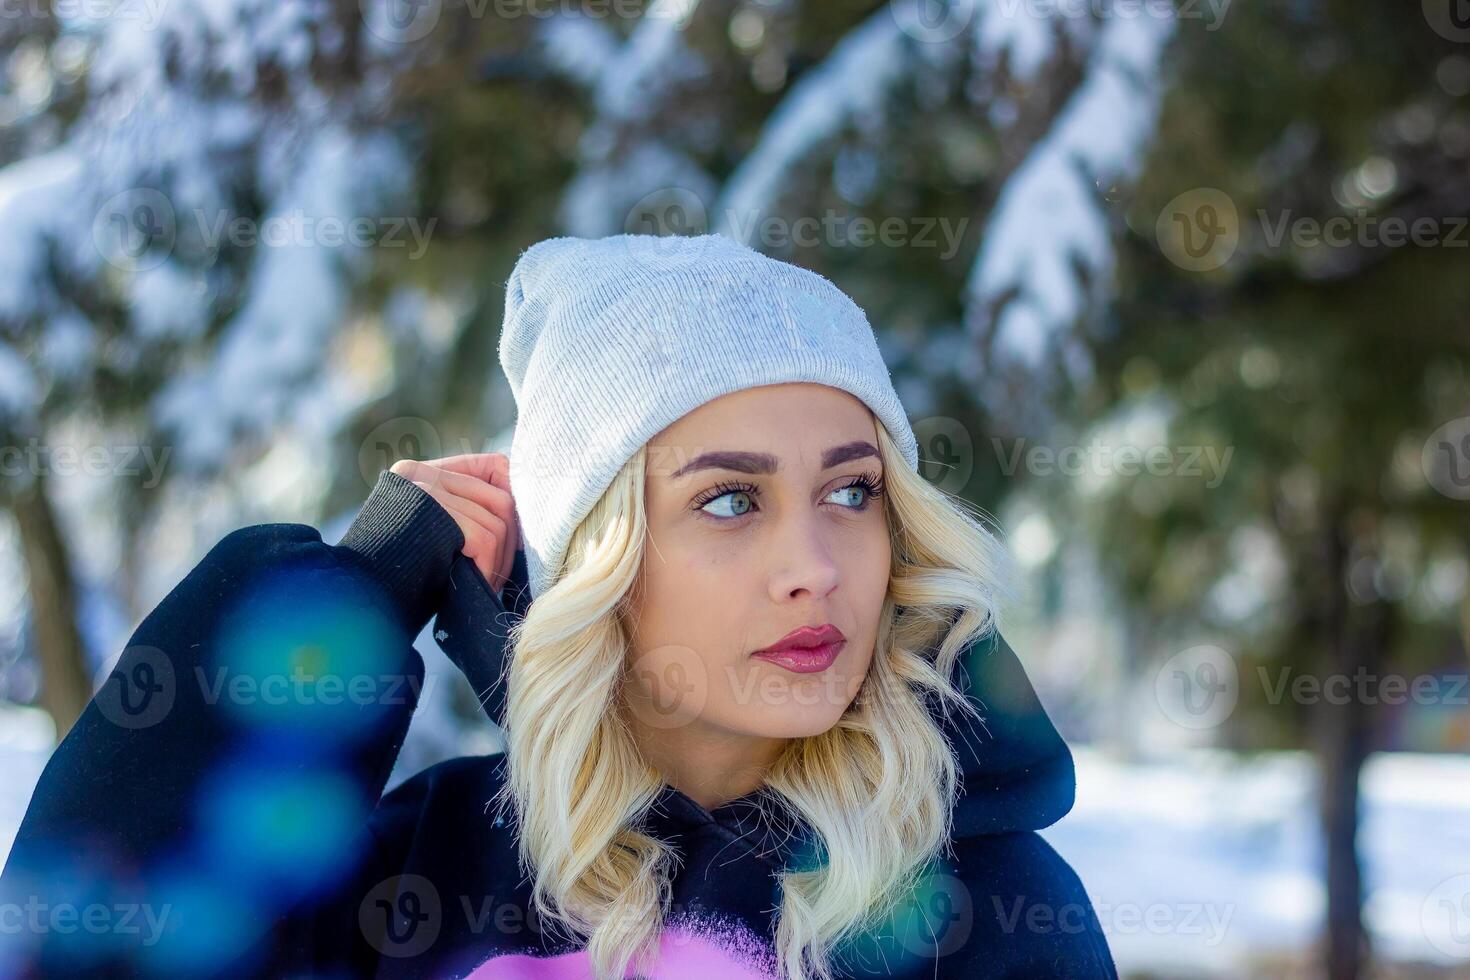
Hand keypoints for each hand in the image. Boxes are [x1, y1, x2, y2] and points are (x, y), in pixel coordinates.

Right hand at [389, 453, 519, 594]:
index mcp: (419, 472)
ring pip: (496, 521)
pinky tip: (478, 584)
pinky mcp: (432, 515)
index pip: (492, 466)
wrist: (354, 599)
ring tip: (487, 583)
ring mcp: (426, 491)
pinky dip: (488, 568)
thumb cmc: (396, 575)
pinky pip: (484, 539)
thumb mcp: (429, 531)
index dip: (512, 499)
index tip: (513, 537)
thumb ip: (459, 510)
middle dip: (510, 541)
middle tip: (499, 572)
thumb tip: (514, 506)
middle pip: (499, 498)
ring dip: (499, 561)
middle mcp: (422, 474)